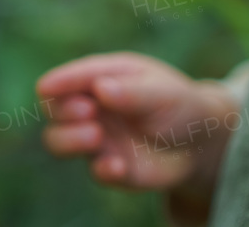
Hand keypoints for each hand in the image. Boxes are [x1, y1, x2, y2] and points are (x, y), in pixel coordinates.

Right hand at [36, 51, 239, 195]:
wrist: (201, 143)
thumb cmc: (180, 105)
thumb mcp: (163, 92)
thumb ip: (133, 92)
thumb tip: (100, 89)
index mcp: (104, 77)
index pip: (70, 77)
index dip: (58, 82)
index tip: (47, 89)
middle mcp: (93, 107)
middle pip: (54, 109)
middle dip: (63, 111)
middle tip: (88, 112)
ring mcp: (98, 137)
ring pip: (59, 141)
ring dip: (69, 140)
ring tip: (95, 136)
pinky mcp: (109, 166)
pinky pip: (94, 171)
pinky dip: (102, 170)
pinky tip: (119, 166)